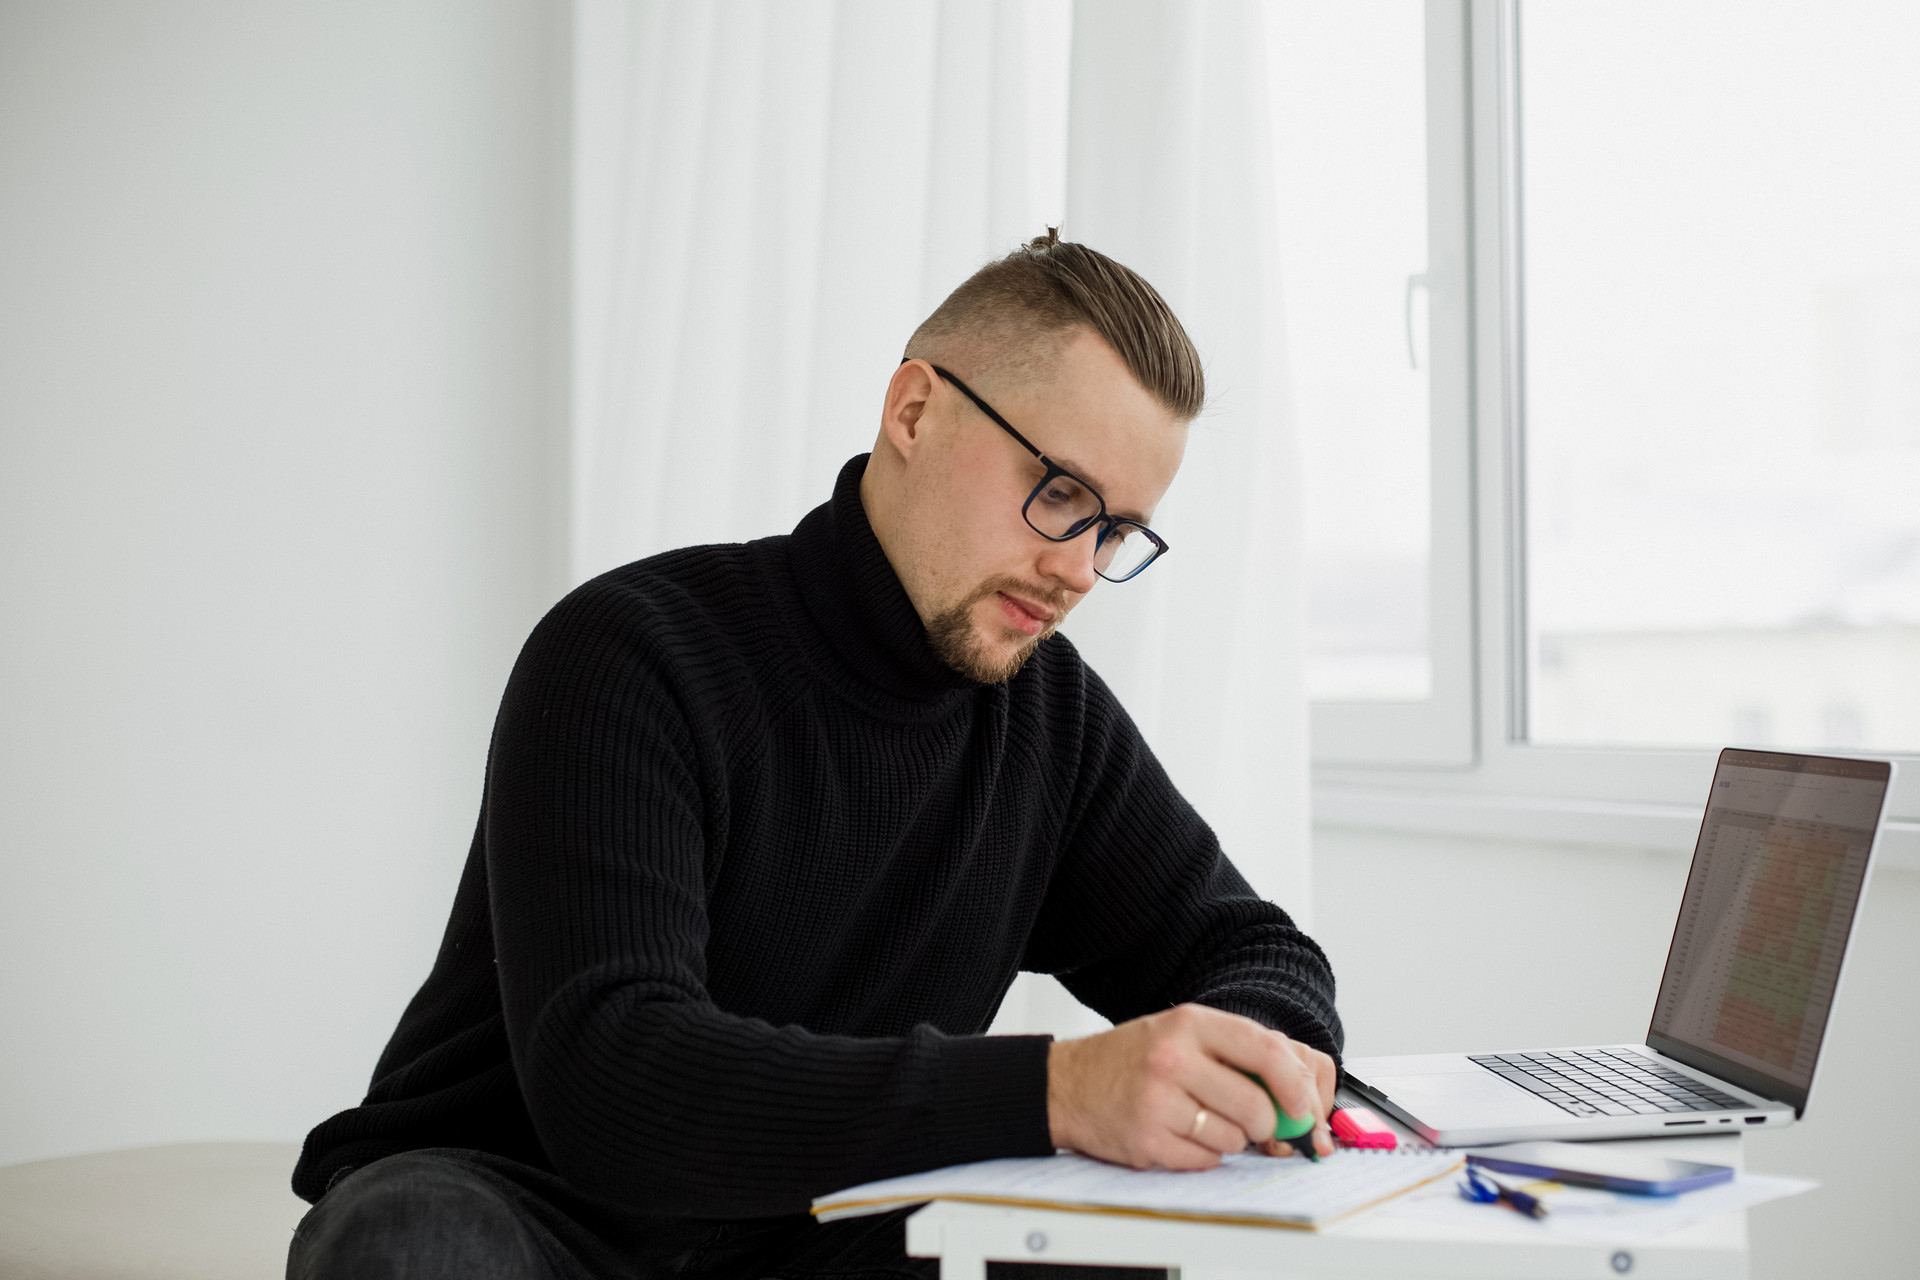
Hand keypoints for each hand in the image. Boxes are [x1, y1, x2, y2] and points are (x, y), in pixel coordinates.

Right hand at [1046, 1004, 1336, 1169]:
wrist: (1066, 1085)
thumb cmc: (1133, 1060)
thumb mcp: (1182, 1034)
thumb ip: (1238, 1053)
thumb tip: (1301, 1094)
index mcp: (1190, 1023)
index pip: (1266, 1050)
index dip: (1298, 1085)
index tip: (1305, 1107)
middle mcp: (1174, 1058)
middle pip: (1256, 1105)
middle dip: (1267, 1125)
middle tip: (1257, 1125)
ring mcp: (1158, 1101)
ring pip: (1233, 1138)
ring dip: (1230, 1139)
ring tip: (1201, 1122)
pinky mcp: (1147, 1140)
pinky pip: (1205, 1160)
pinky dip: (1202, 1155)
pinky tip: (1179, 1135)